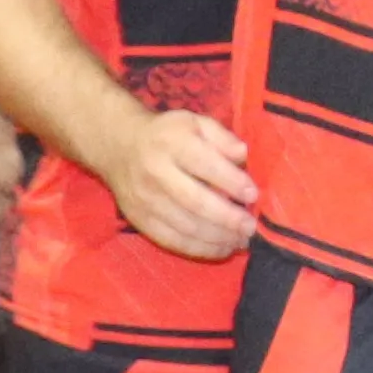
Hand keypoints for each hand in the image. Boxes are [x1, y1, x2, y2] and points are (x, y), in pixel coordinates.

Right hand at [100, 106, 258, 263]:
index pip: (206, 165)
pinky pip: (172, 240)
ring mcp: (145, 200)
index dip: (232, 183)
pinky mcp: (139, 220)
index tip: (253, 195)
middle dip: (228, 218)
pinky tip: (221, 249)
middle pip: (196, 202)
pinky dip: (200, 249)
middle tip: (251, 226)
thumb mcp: (195, 122)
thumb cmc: (167, 135)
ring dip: (218, 238)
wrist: (119, 148)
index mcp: (172, 143)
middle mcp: (156, 173)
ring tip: (242, 240)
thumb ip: (222, 137)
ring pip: (186, 227)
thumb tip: (243, 155)